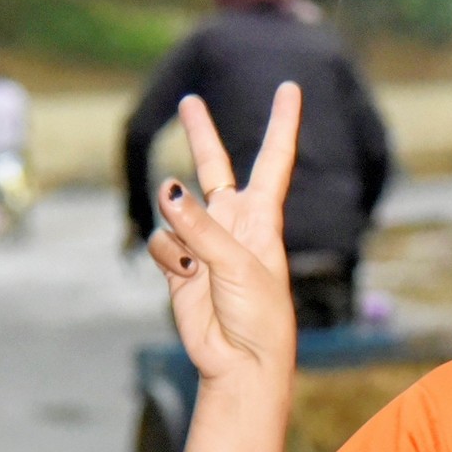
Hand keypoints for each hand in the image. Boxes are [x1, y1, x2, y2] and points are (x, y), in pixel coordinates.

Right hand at [148, 84, 300, 387]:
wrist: (241, 362)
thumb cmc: (259, 315)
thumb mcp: (238, 264)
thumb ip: (201, 225)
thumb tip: (167, 187)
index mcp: (263, 217)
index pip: (274, 159)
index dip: (282, 123)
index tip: (290, 89)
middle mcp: (233, 224)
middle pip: (214, 166)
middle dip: (201, 135)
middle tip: (190, 102)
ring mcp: (203, 243)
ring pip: (175, 210)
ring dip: (181, 230)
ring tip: (199, 264)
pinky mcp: (179, 265)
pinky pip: (161, 242)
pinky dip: (169, 257)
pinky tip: (185, 277)